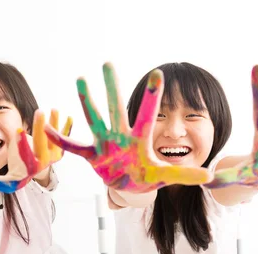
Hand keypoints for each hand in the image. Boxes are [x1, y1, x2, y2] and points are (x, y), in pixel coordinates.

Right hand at [0, 109, 71, 192]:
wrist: (34, 174)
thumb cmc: (16, 173)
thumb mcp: (5, 181)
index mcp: (29, 168)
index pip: (25, 156)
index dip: (21, 143)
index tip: (17, 130)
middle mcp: (43, 163)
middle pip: (42, 145)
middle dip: (40, 128)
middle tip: (38, 111)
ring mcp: (53, 156)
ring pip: (55, 140)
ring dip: (55, 124)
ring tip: (52, 109)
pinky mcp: (58, 150)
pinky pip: (64, 138)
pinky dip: (67, 128)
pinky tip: (69, 116)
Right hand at [44, 63, 211, 192]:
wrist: (130, 185)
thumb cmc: (147, 177)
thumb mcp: (166, 176)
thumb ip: (184, 174)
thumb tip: (210, 176)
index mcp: (140, 139)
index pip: (147, 115)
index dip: (152, 96)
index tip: (157, 73)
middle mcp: (121, 136)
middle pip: (117, 108)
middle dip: (112, 87)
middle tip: (108, 63)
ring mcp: (105, 143)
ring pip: (95, 119)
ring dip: (87, 101)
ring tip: (81, 79)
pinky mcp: (93, 155)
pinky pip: (74, 147)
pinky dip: (60, 139)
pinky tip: (47, 126)